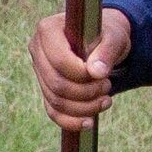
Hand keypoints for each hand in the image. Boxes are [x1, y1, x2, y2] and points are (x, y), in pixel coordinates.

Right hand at [32, 7, 131, 130]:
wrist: (102, 41)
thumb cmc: (107, 34)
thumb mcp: (114, 36)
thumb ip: (107, 50)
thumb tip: (97, 73)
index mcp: (48, 30)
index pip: (59, 61)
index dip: (82, 75)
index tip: (102, 75)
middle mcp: (37, 50)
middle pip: (56, 83)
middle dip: (86, 92)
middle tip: (107, 86)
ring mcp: (39, 71)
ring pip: (56, 101)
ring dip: (84, 107)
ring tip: (106, 99)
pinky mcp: (45, 88)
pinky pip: (53, 112)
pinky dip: (71, 121)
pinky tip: (89, 122)